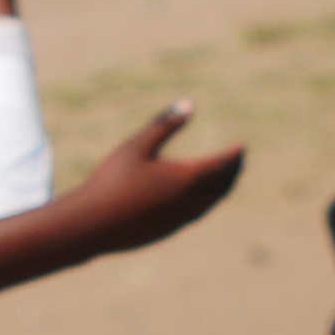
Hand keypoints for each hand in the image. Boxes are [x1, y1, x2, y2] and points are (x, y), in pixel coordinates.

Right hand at [64, 102, 243, 252]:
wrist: (92, 225)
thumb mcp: (137, 146)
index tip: (241, 146)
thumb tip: (189, 104)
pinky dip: (206, 203)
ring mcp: (180, 219)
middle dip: (234, 172)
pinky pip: (197, 214)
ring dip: (221, 189)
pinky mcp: (168, 231)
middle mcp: (190, 200)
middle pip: (223, 186)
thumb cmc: (112, 181)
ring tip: (223, 179)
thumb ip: (164, 124)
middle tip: (238, 160)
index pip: (223, 164)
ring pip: (211, 203)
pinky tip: (196, 198)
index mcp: (187, 177)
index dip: (234, 155)